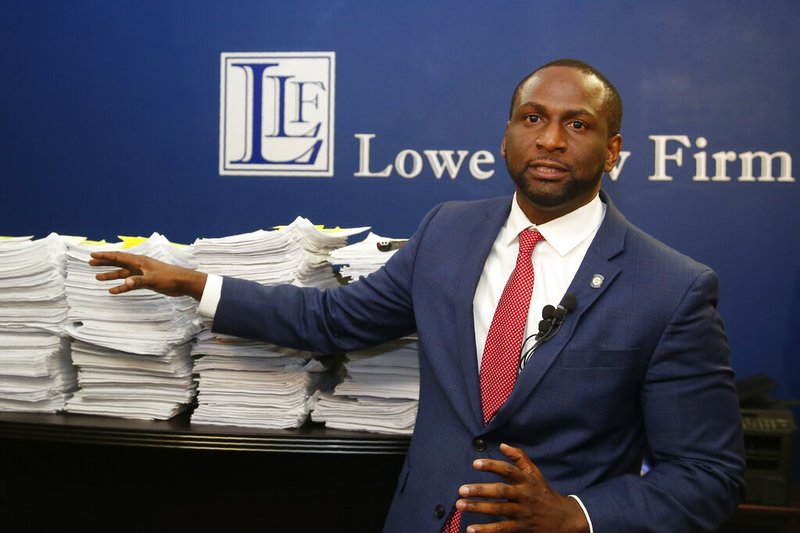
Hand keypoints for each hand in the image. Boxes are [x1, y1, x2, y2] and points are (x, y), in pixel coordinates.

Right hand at [89, 251, 206, 299]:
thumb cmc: (169, 278)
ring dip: (111, 276)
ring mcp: (142, 274)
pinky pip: (130, 284)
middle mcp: (139, 265)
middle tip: (90, 263)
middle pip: (118, 263)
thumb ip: (138, 281)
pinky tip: (113, 291)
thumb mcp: (152, 280)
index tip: (92, 254)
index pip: (118, 257)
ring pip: (122, 274)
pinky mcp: (146, 282)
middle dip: (104, 263)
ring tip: (97, 277)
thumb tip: (125, 284)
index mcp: (139, 261)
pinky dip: (121, 287)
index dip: (105, 256)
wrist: (183, 283)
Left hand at [456, 443, 588, 532]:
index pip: (508, 470)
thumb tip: (502, 445)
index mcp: (526, 480)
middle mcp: (524, 495)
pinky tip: (471, 529)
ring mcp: (522, 512)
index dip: (492, 466)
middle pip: (500, 491)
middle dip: (480, 490)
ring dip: (478, 508)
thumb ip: (519, 457)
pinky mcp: (521, 527)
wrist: (564, 518)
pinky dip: (486, 530)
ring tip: (460, 505)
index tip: (475, 464)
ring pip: (498, 510)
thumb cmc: (543, 491)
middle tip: (461, 489)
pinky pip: (502, 528)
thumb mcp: (535, 473)